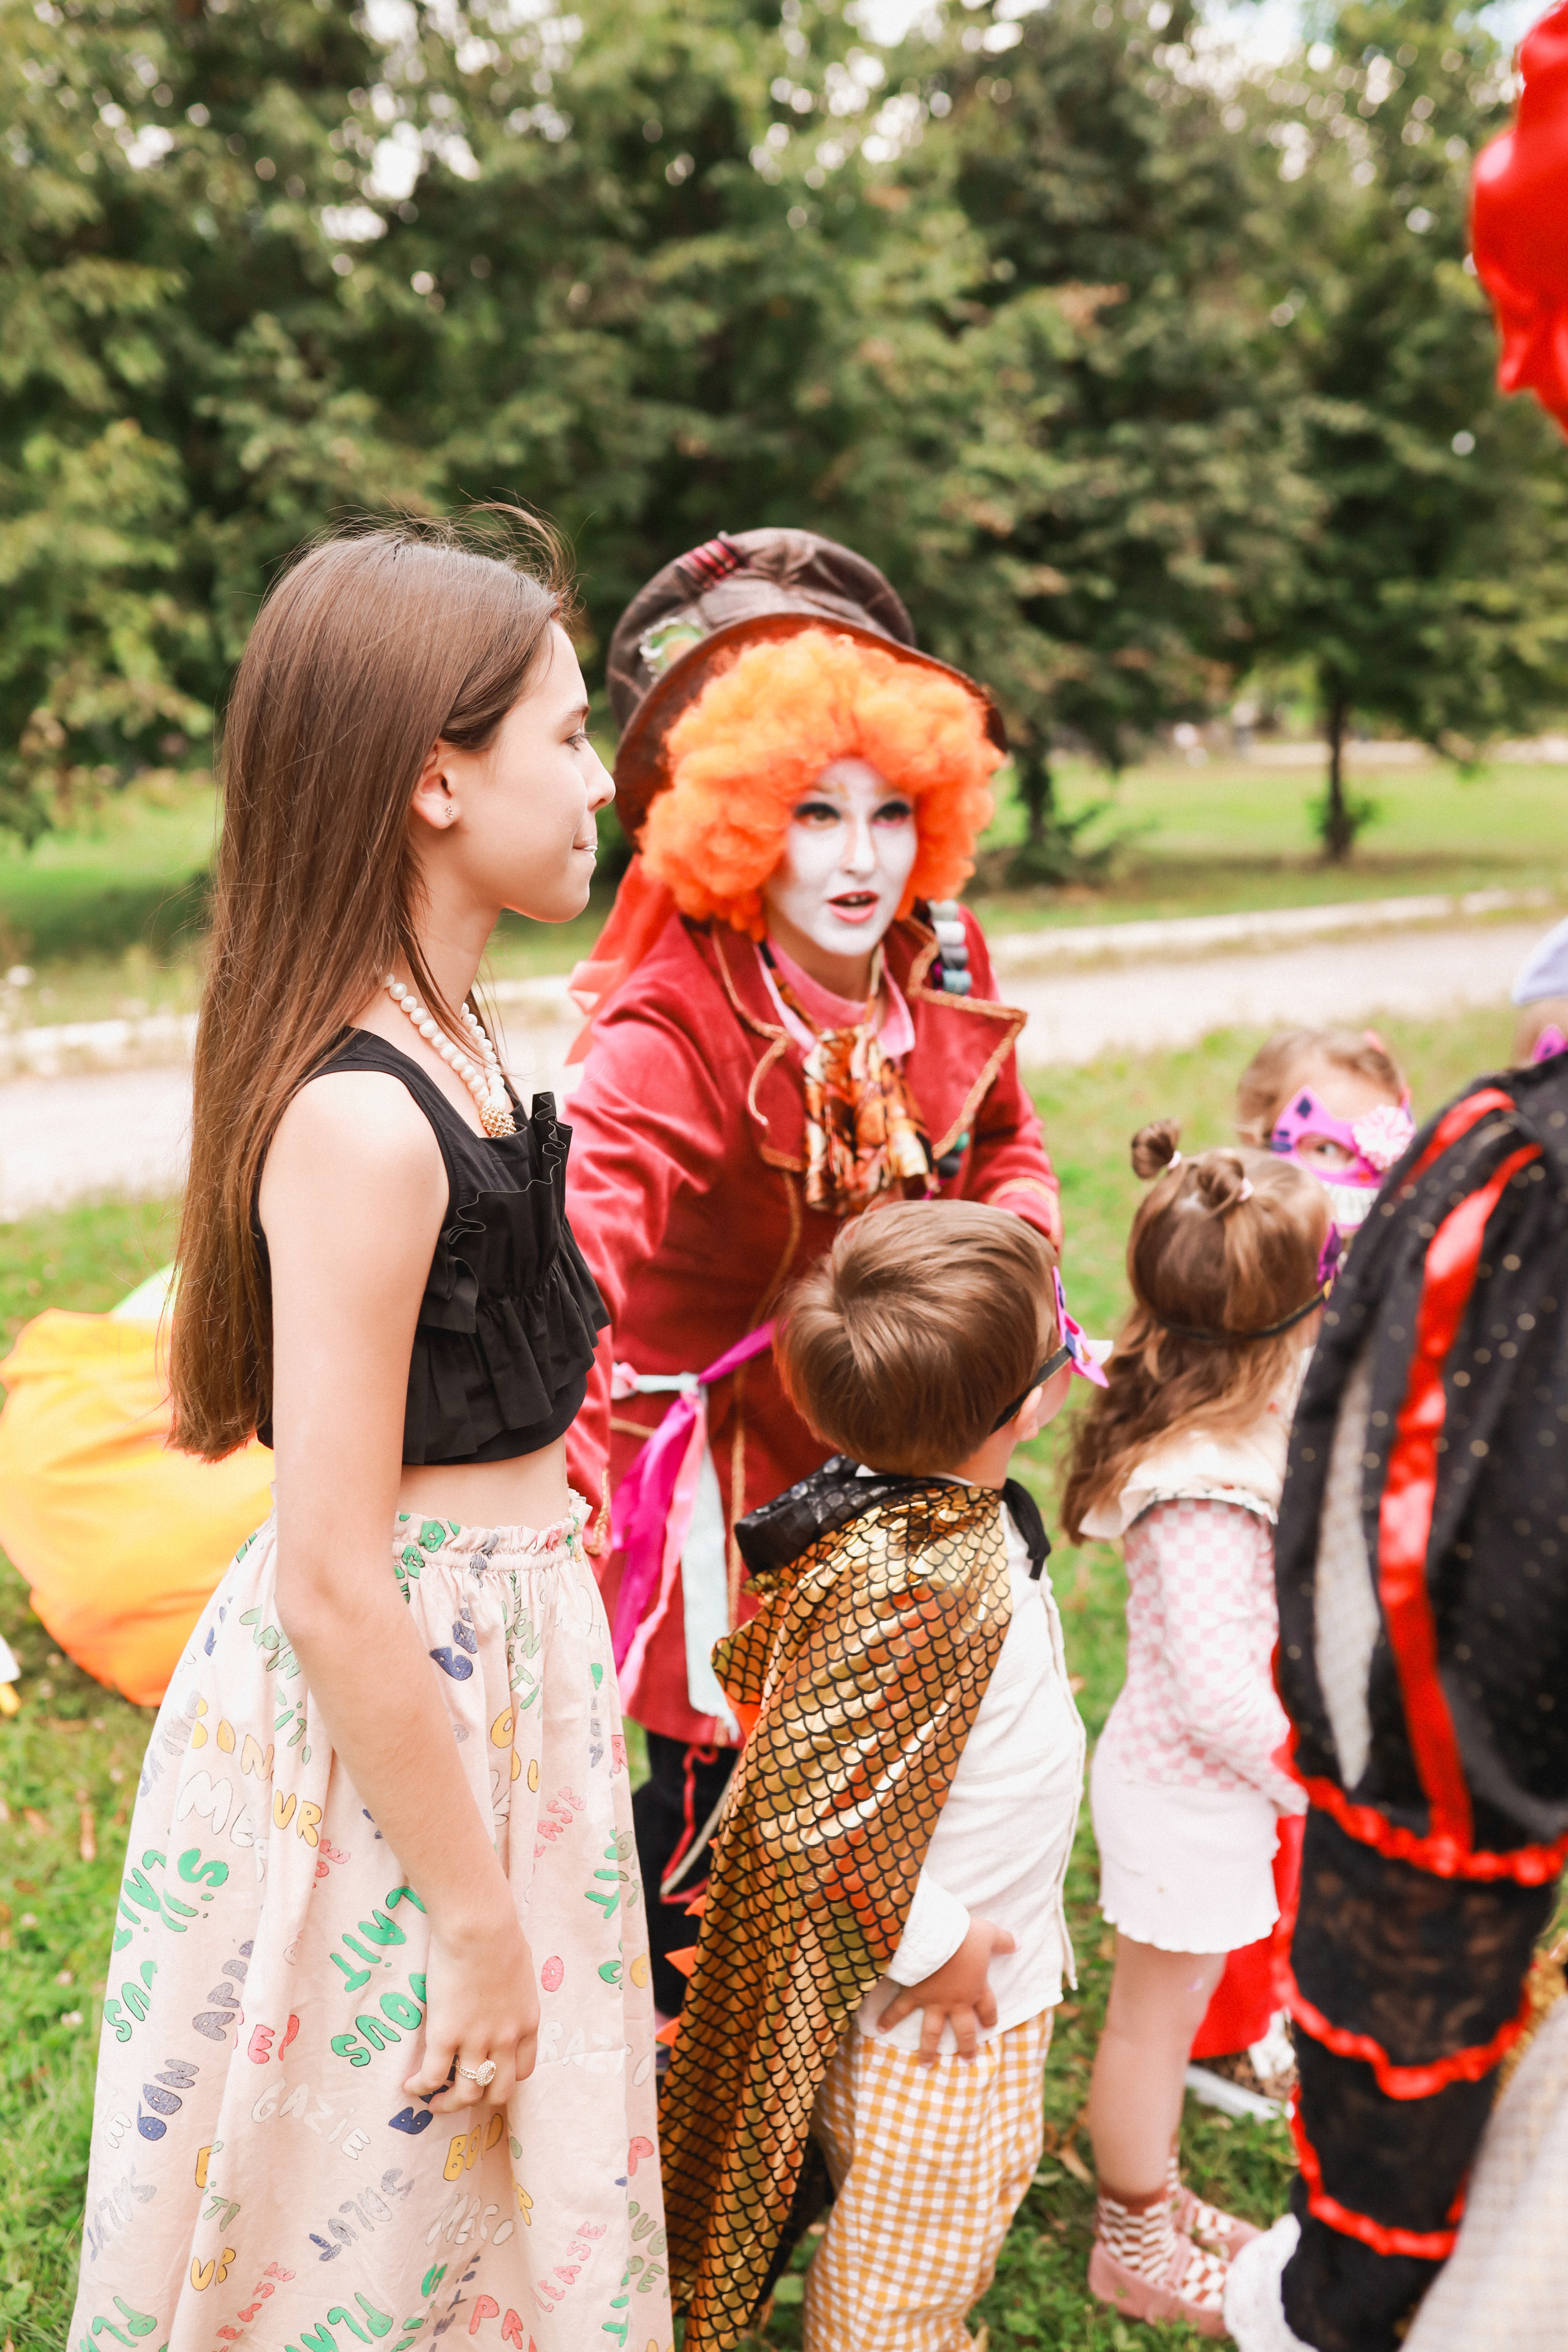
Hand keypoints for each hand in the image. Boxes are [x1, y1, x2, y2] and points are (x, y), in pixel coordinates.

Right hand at [404, 1909, 540, 2114]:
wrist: (479, 1927)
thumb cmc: (499, 1935)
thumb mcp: (519, 1973)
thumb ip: (512, 1996)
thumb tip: (500, 1996)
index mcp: (527, 2022)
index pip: (524, 2070)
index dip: (506, 2079)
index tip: (490, 2078)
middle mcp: (506, 2040)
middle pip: (499, 2091)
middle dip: (480, 2100)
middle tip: (461, 2095)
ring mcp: (477, 2041)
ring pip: (467, 2093)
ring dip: (449, 2104)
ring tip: (433, 2101)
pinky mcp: (446, 2037)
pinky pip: (433, 2077)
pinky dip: (421, 2088)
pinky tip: (410, 2086)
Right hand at [876, 1915, 1016, 2064]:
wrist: (936, 1936)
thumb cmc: (964, 1936)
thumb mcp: (989, 1935)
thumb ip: (1004, 1941)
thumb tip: (1019, 1942)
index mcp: (976, 1988)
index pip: (987, 2008)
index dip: (989, 2017)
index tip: (989, 2026)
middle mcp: (956, 2001)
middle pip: (963, 2030)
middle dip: (966, 2046)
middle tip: (967, 2061)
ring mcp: (933, 2001)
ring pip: (931, 2031)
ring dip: (928, 2050)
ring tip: (926, 2065)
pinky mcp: (913, 1994)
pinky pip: (899, 2010)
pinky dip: (888, 2019)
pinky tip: (880, 2029)